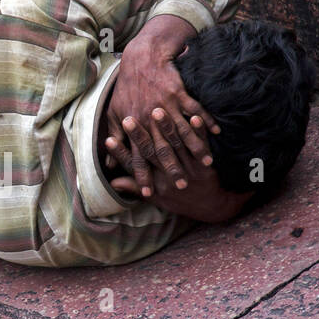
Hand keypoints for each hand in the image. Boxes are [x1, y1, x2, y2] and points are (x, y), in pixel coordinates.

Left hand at [104, 15, 218, 194]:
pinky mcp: (179, 93)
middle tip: (182, 186)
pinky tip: (217, 132)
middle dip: (173, 169)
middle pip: (163, 150)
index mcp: (134, 126)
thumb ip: (116, 137)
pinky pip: (195, 109)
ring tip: (206, 165)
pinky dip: (207, 120)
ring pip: (183, 133)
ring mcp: (166, 106)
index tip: (149, 193)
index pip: (138, 157)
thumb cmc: (127, 88)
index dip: (143, 176)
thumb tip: (109, 160)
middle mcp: (150, 119)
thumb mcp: (115, 112)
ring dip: (196, 149)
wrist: (141, 59)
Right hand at [108, 109, 250, 222]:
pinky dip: (199, 130)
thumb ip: (134, 187)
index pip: (134, 165)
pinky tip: (194, 118)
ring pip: (175, 144)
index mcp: (155, 182)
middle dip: (138, 135)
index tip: (108, 140)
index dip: (121, 153)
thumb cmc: (179, 201)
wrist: (210, 207)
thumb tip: (112, 183)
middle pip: (151, 151)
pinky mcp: (205, 164)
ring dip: (166, 127)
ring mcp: (188, 168)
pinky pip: (201, 143)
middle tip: (127, 120)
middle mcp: (169, 175)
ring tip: (157, 111)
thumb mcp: (155, 198)